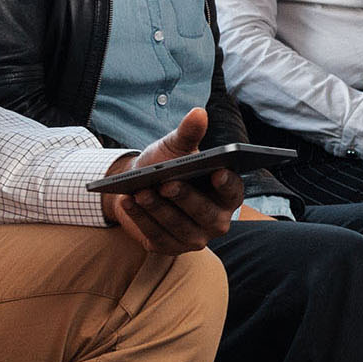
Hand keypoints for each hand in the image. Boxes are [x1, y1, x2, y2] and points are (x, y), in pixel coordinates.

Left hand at [98, 107, 239, 255]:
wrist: (138, 185)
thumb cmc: (166, 165)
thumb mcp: (175, 147)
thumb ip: (188, 133)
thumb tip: (199, 113)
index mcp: (226, 194)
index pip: (234, 191)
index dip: (227, 183)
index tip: (217, 171)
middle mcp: (216, 220)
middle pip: (205, 213)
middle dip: (185, 198)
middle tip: (167, 184)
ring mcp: (194, 238)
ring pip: (178, 226)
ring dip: (158, 209)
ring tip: (140, 192)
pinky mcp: (169, 247)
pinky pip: (156, 236)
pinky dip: (141, 219)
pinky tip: (128, 202)